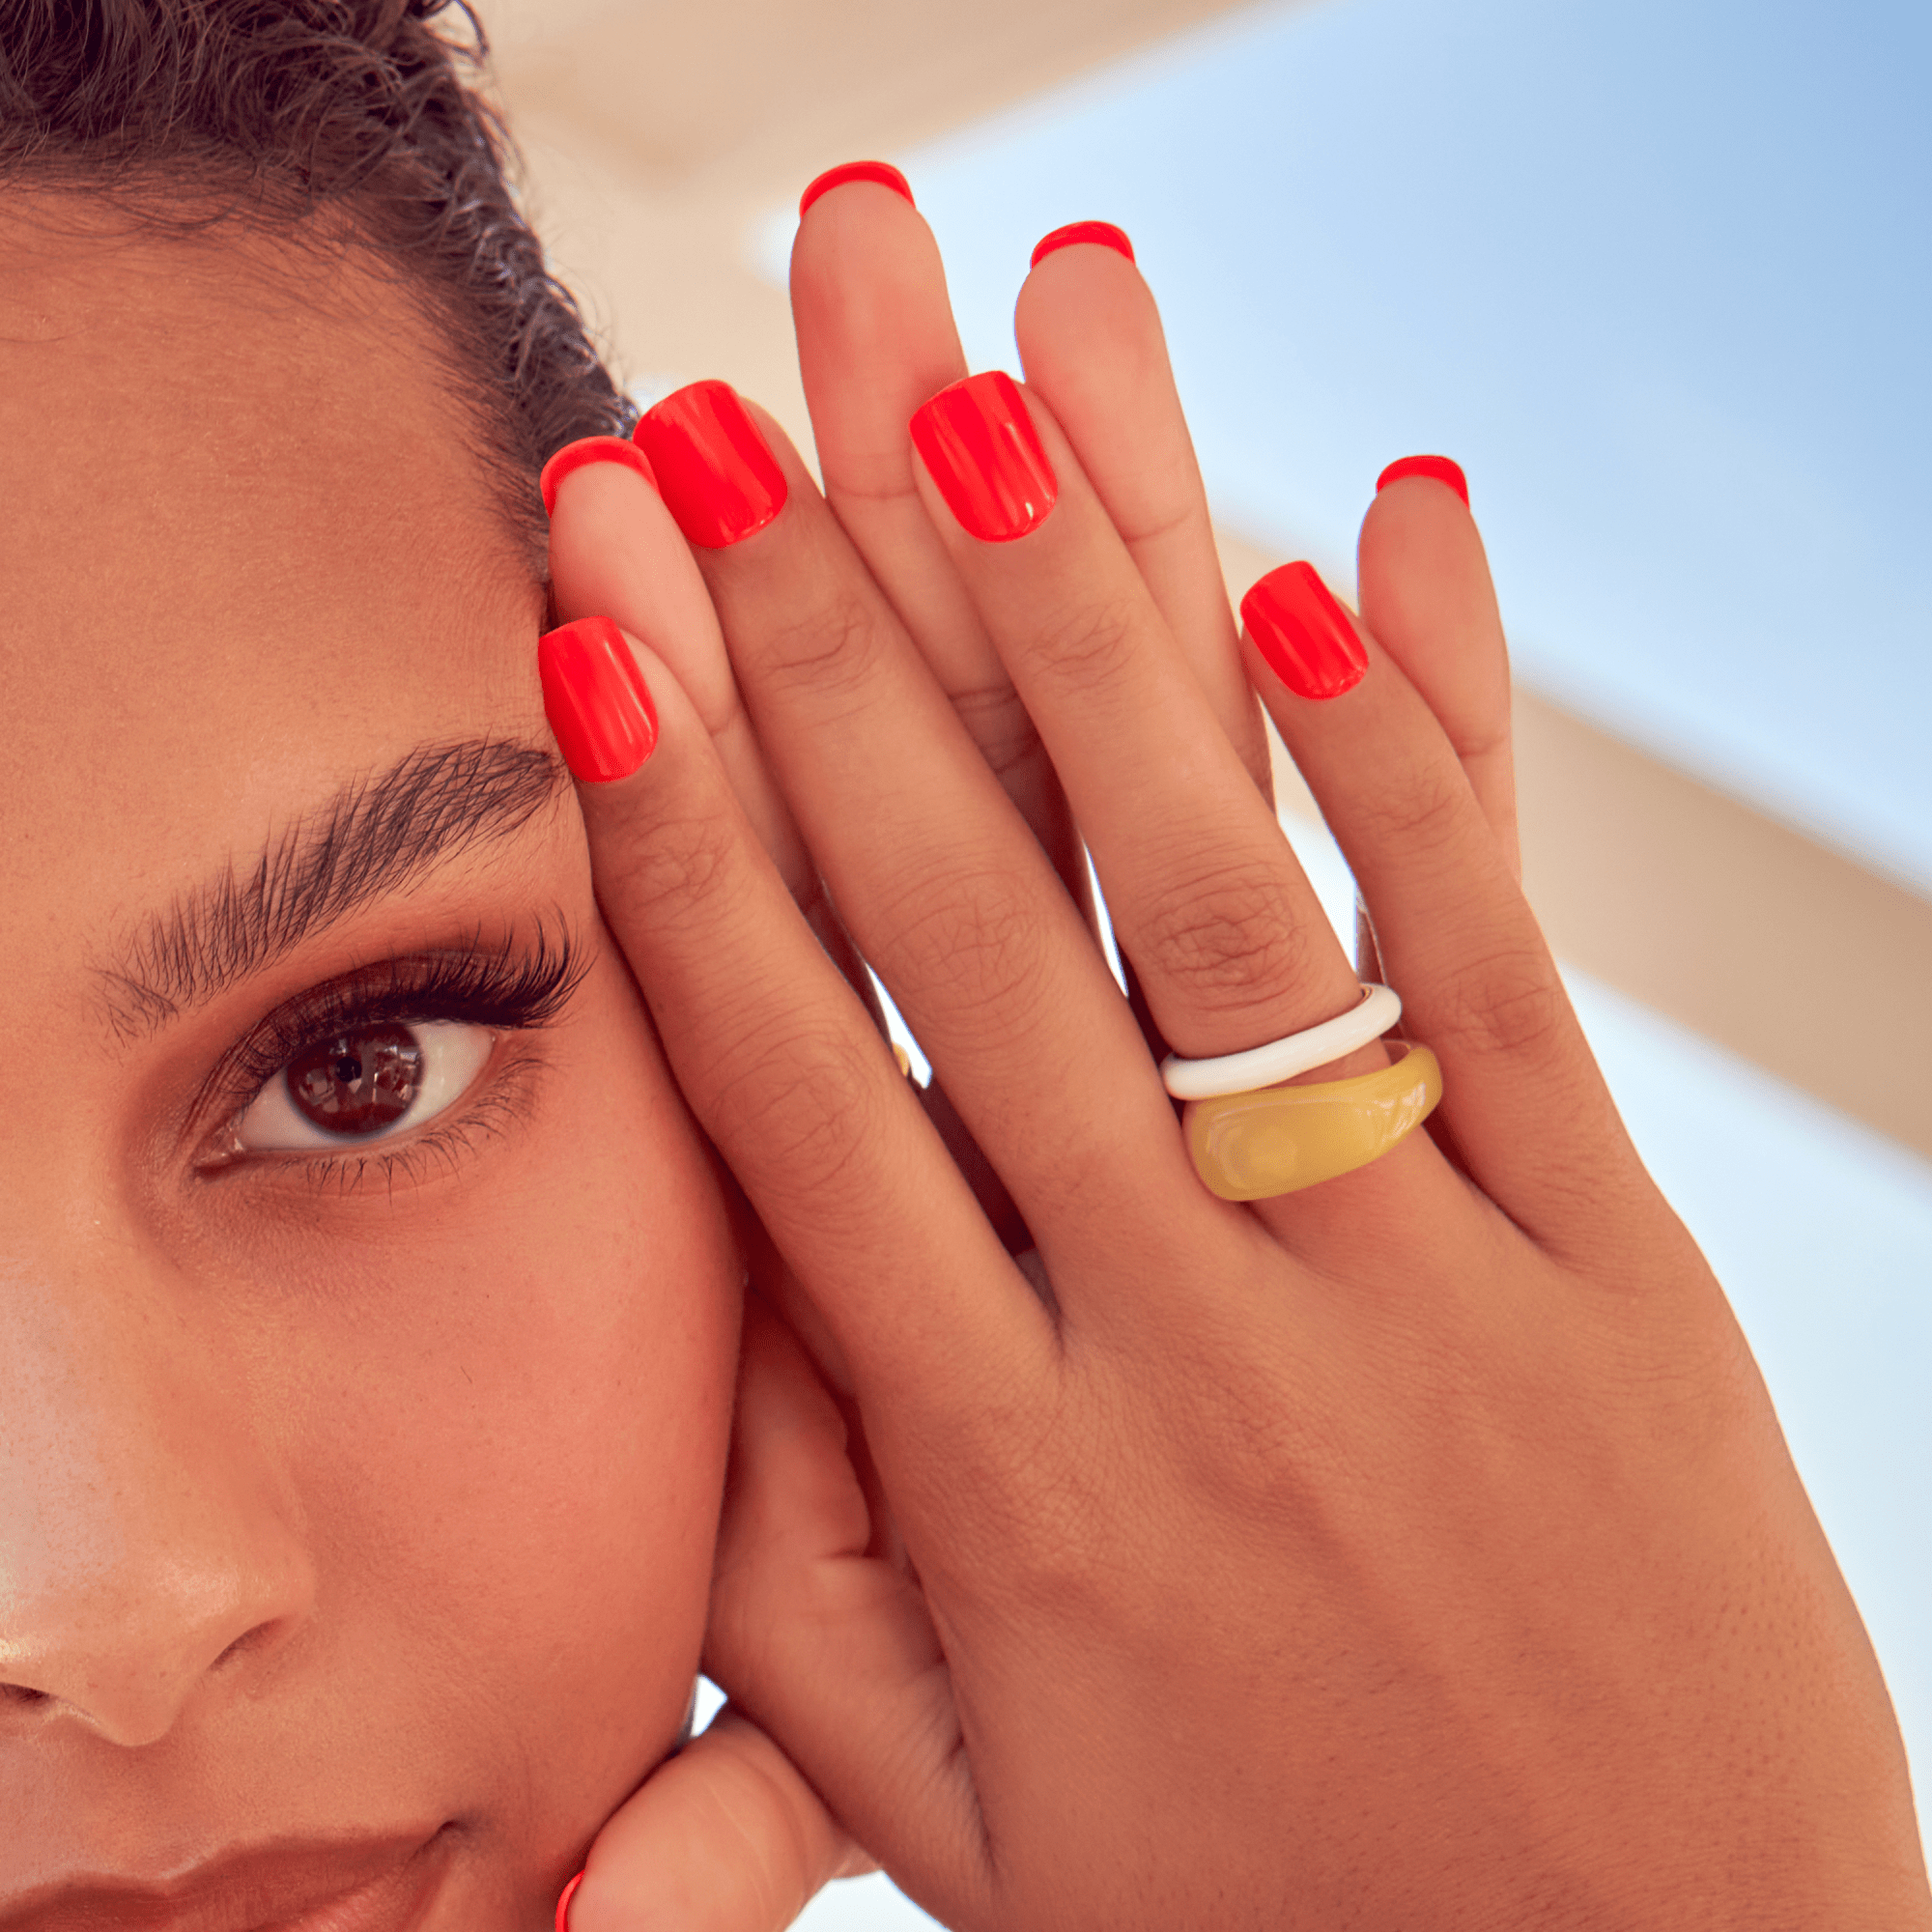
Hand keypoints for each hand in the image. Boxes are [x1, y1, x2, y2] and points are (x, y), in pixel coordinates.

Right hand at [543, 185, 1930, 1928]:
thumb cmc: (1273, 1922)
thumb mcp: (972, 1809)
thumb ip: (799, 1584)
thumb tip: (668, 1368)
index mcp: (1004, 1480)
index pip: (791, 1091)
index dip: (677, 844)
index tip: (594, 641)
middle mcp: (1189, 1346)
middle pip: (972, 939)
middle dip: (831, 659)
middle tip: (729, 427)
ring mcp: (1413, 1287)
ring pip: (1213, 908)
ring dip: (1084, 638)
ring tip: (980, 412)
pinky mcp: (1612, 1264)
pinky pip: (1491, 975)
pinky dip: (1406, 757)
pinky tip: (1321, 556)